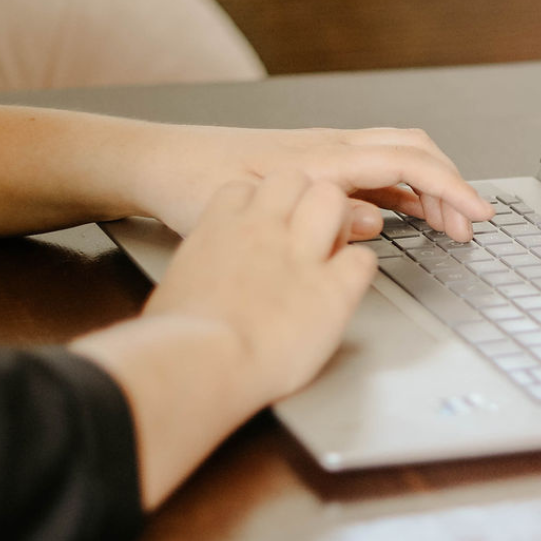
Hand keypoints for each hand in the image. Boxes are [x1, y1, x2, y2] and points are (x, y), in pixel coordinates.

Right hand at [73, 169, 375, 507]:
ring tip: (332, 251)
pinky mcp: (333, 289)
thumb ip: (199, 271)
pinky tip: (346, 287)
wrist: (202, 361)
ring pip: (334, 200)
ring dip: (338, 220)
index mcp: (220, 226)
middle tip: (306, 234)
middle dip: (303, 200)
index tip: (264, 227)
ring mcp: (301, 255)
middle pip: (295, 179)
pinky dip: (358, 270)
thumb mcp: (177, 285)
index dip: (261, 206)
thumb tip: (200, 285)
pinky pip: (363, 258)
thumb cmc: (179, 337)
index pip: (247, 188)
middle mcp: (263, 229)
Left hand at [136, 123, 494, 242]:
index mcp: (324, 156)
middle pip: (413, 150)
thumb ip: (322, 219)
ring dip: (429, 187)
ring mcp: (323, 153)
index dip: (451, 189)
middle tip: (469, 225)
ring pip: (397, 156)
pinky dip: (403, 189)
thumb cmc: (196, 184)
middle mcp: (329, 147)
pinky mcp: (314, 165)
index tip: (478, 214)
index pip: (408, 164)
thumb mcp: (258, 213)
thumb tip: (375, 222)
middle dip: (451, 186)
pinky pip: (374, 169)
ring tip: (447, 224)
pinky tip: (405, 216)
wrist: (160, 164)